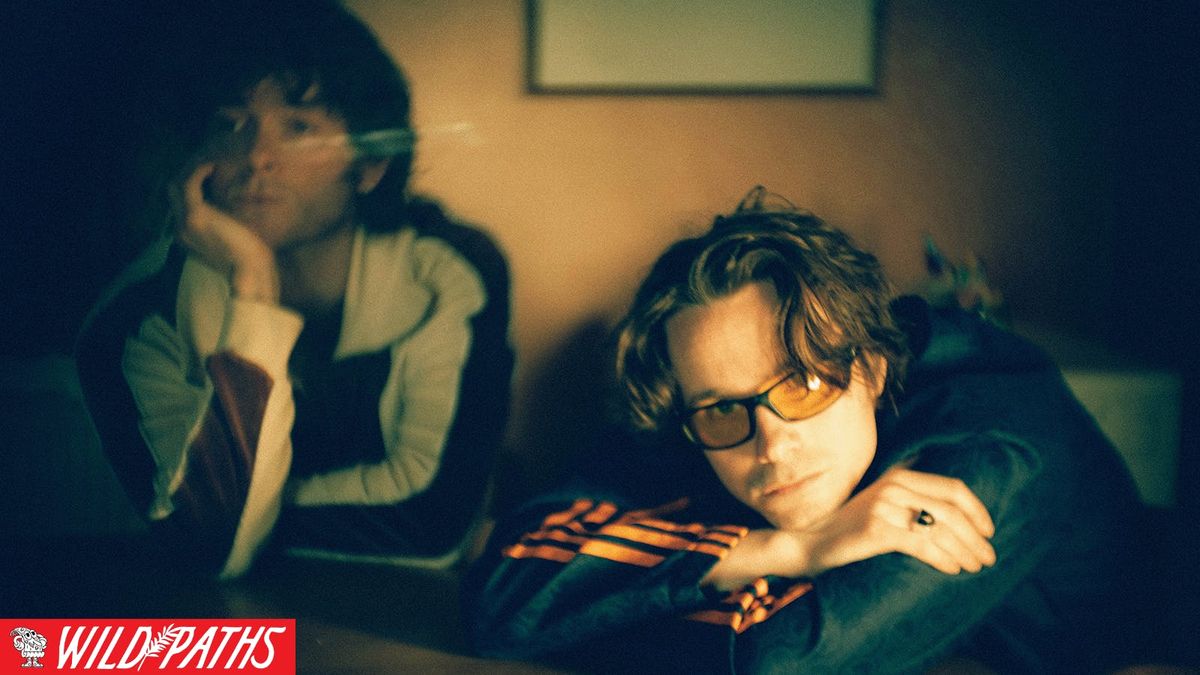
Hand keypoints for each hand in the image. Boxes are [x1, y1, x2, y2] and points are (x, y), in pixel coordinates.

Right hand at [176, 163, 279, 302]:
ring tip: (209, 162)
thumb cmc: (249, 258)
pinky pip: (189, 184)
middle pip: (173, 194)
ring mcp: (185, 223)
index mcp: (188, 238)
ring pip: (177, 186)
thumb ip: (224, 226)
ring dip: (192, 171)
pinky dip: (198, 172)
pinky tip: (212, 166)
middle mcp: (181, 231)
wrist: (251, 271)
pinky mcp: (196, 215)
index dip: (191, 188)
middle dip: (187, 176)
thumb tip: (231, 212)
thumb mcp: (232, 240)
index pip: (180, 206)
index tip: (206, 175)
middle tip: (206, 164)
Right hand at [794, 467, 995, 576]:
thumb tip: (960, 521)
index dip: (977, 509)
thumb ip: (913, 502)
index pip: (952, 487)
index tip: (989, 531)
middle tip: (989, 557)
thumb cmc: (852, 529)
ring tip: (976, 566)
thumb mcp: (884, 505)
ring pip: (940, 529)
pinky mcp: (878, 529)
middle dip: (975, 536)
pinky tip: (953, 568)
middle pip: (951, 510)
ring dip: (965, 550)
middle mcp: (894, 486)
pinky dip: (943, 558)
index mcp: (900, 476)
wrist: (810, 542)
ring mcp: (885, 506)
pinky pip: (923, 545)